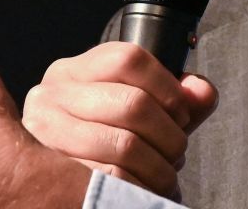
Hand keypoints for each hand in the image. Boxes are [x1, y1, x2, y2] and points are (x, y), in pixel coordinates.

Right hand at [22, 41, 217, 199]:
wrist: (54, 189)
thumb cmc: (102, 143)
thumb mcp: (137, 112)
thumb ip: (175, 99)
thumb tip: (201, 92)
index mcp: (72, 72)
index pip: (129, 58)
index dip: (168, 87)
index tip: (180, 113)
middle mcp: (50, 96)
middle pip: (133, 103)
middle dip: (169, 135)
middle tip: (176, 152)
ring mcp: (46, 134)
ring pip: (125, 145)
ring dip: (160, 167)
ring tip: (164, 175)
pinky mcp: (53, 175)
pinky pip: (113, 179)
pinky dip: (141, 188)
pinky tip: (145, 190)